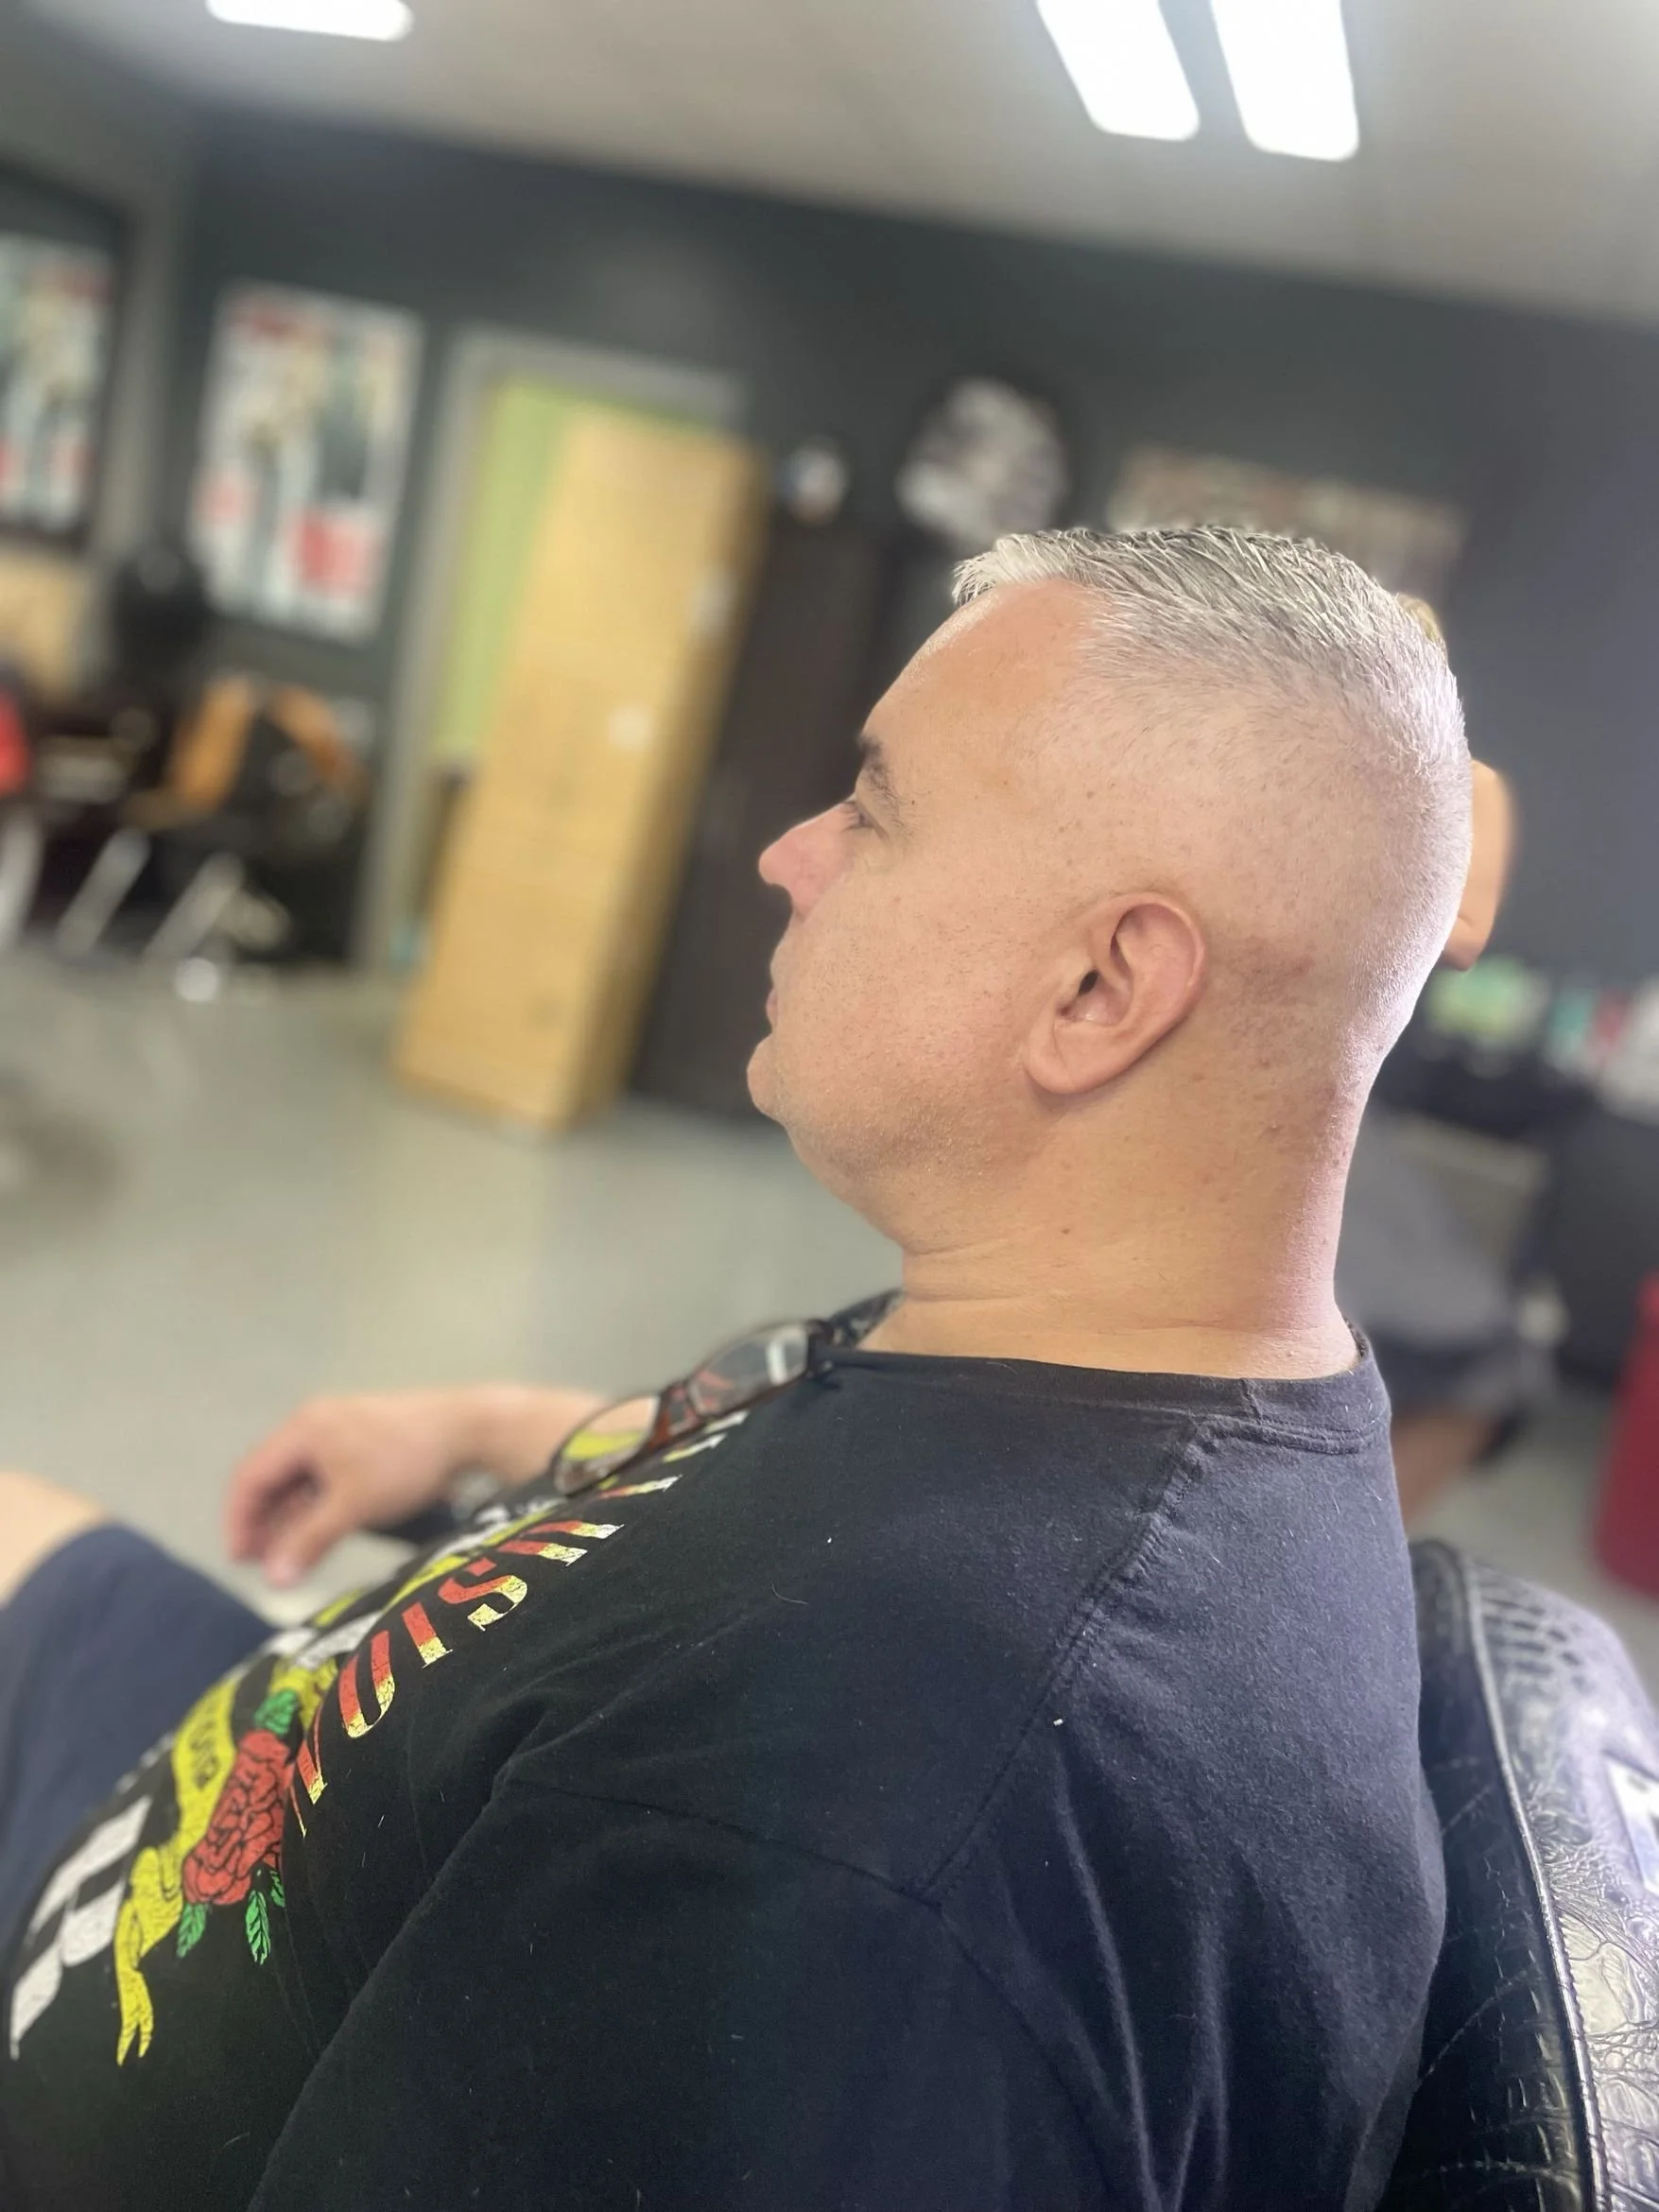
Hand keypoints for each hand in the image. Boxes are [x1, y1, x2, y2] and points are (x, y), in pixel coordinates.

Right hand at [224, 1385, 604, 1586]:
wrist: (469, 1430)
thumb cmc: (405, 1464)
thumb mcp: (354, 1506)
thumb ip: (309, 1541)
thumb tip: (272, 1581)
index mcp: (303, 1430)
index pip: (250, 1476)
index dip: (238, 1520)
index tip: (238, 1560)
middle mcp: (313, 1424)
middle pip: (271, 1476)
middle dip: (262, 1521)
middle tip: (259, 1564)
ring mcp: (338, 1430)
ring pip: (298, 1479)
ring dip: (288, 1517)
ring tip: (284, 1557)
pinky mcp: (360, 1441)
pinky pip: (322, 1476)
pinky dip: (313, 1505)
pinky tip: (314, 1533)